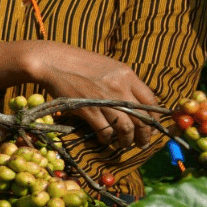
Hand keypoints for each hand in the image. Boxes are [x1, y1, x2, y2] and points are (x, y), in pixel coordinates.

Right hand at [0, 39, 160, 149]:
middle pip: (142, 118)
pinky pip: (104, 130)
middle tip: (142, 142)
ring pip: (126, 128)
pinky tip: (105, 139)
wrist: (52, 62)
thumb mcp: (108, 67)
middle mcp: (120, 88)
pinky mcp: (88, 110)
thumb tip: (135, 101)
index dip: (155, 118)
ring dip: (127, 140)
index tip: (151, 126)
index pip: (151, 101)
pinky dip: (107, 138)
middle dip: (145, 135)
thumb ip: (123, 82)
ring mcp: (104, 100)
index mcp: (127, 75)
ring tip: (125, 144)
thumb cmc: (79, 63)